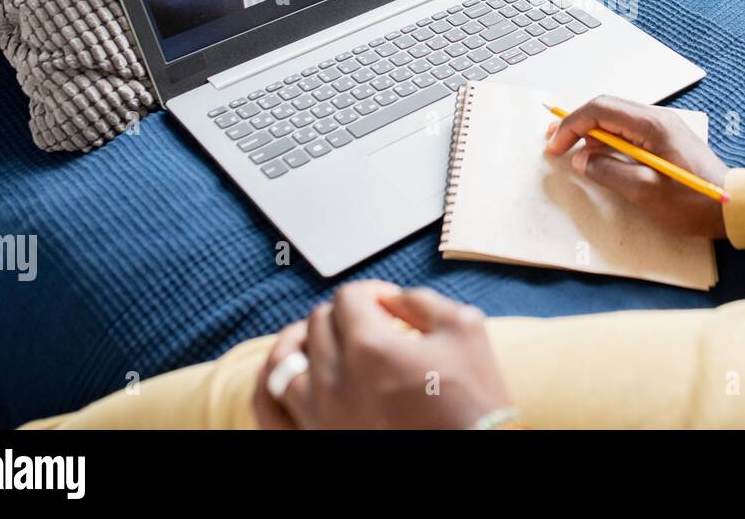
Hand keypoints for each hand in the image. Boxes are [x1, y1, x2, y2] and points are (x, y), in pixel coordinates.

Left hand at [253, 280, 511, 428]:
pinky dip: (269, 383)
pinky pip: (268, 408)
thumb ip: (423, 300)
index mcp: (371, 347)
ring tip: (318, 340)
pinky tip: (285, 373)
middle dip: (346, 314)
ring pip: (285, 359)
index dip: (372, 292)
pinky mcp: (312, 439)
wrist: (476, 453)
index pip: (350, 297)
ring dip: (302, 341)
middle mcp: (336, 379)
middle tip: (368, 323)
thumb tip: (394, 298)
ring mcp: (319, 414)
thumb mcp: (466, 330)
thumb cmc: (473, 402)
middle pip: (320, 322)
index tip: (389, 304)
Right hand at [544, 95, 729, 238]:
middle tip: (555, 142)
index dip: (572, 126)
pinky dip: (608, 140)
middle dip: (577, 124)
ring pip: (617, 119)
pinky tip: (599, 155)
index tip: (555, 147)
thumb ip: (609, 171)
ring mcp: (663, 128)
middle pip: (606, 109)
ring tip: (572, 149)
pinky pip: (629, 131)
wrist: (733, 207)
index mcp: (651, 125)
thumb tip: (583, 160)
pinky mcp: (666, 140)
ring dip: (592, 132)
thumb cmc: (692, 202)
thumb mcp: (644, 191)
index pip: (600, 110)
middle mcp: (657, 118)